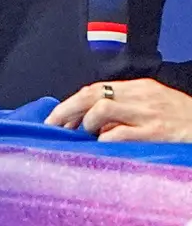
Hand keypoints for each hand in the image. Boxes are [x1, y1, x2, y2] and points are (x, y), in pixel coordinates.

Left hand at [48, 77, 191, 141]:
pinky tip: (101, 145)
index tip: (57, 117)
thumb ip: (127, 106)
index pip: (96, 88)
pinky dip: (105, 139)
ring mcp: (147, 114)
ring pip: (102, 109)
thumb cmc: (181, 118)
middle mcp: (140, 96)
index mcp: (138, 87)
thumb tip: (93, 119)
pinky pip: (120, 133)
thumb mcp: (154, 103)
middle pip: (92, 95)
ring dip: (86, 123)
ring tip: (84, 134)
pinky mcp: (155, 132)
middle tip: (53, 125)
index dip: (72, 102)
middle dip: (67, 110)